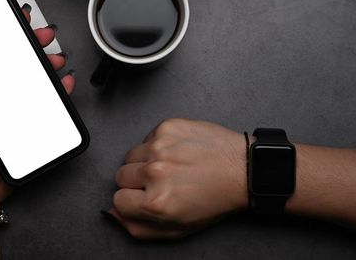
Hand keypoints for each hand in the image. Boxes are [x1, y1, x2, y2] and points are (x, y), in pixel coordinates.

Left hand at [0, 6, 74, 206]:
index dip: (1, 36)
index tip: (13, 21)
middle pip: (14, 62)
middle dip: (31, 43)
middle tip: (42, 35)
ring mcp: (11, 108)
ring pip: (33, 78)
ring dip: (47, 63)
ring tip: (55, 59)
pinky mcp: (27, 122)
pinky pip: (46, 102)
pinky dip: (58, 89)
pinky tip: (63, 82)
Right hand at [108, 119, 247, 238]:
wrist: (242, 169)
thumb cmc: (215, 198)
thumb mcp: (178, 228)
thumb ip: (139, 227)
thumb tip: (113, 214)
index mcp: (156, 203)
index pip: (118, 199)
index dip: (131, 200)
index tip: (144, 197)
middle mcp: (155, 173)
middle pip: (120, 175)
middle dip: (136, 180)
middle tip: (161, 182)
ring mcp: (160, 146)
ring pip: (131, 155)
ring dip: (145, 161)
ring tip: (170, 166)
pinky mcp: (167, 127)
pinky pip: (147, 138)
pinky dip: (158, 145)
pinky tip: (178, 152)